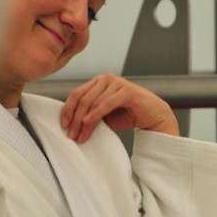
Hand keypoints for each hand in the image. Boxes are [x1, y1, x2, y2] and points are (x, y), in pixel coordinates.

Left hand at [60, 73, 179, 143]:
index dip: (68, 109)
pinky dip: (96, 113)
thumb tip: (71, 125)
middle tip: (71, 136)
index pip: (76, 94)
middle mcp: (105, 79)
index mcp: (97, 82)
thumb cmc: (128, 115)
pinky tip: (89, 122)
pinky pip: (107, 103)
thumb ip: (90, 114)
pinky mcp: (127, 90)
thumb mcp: (104, 115)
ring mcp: (116, 83)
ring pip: (93, 103)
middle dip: (75, 119)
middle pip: (83, 99)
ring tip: (80, 136)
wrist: (153, 116)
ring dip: (84, 122)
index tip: (63, 125)